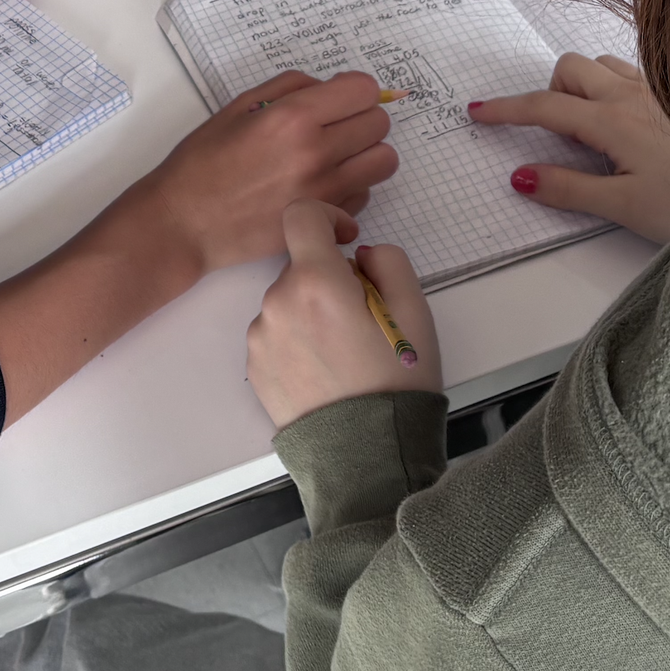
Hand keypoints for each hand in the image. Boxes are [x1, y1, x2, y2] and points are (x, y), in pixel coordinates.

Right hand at [109, 70, 399, 278]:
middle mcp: (316, 153)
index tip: (338, 97)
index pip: (363, 89)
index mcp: (293, 118)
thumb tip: (330, 87)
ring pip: (384, 162)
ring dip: (366, 154)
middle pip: (380, 124)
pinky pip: (365, 195)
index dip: (353, 89)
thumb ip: (290, 87)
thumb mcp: (238, 106)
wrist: (185, 223)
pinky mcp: (326, 222)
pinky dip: (353, 188)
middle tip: (336, 125)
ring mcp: (325, 192)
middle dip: (362, 118)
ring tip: (337, 156)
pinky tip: (322, 185)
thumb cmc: (203, 162)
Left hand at [247, 201, 440, 427]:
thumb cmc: (396, 385)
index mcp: (317, 282)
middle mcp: (278, 303)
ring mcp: (261, 337)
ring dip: (311, 310)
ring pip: (287, 301)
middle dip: (329, 279)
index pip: (301, 215)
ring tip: (344, 352)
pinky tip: (325, 369)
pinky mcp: (255, 367)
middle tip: (363, 319)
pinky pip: (276, 334)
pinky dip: (297, 339)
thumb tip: (360, 254)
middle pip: (300, 266)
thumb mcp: (415, 312)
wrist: (365, 455)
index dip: (327, 217)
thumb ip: (388, 262)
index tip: (347, 239)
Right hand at [469, 53, 669, 241]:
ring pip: (603, 64)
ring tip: (590, 128)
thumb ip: (568, 189)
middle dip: (549, 91)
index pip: (544, 107)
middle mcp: (633, 95)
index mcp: (612, 122)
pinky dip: (615, 85)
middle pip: (571, 68)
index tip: (478, 111)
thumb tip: (521, 175)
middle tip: (552, 132)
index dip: (506, 109)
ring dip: (584, 85)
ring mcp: (659, 91)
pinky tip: (627, 121)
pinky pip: (634, 72)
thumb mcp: (624, 207)